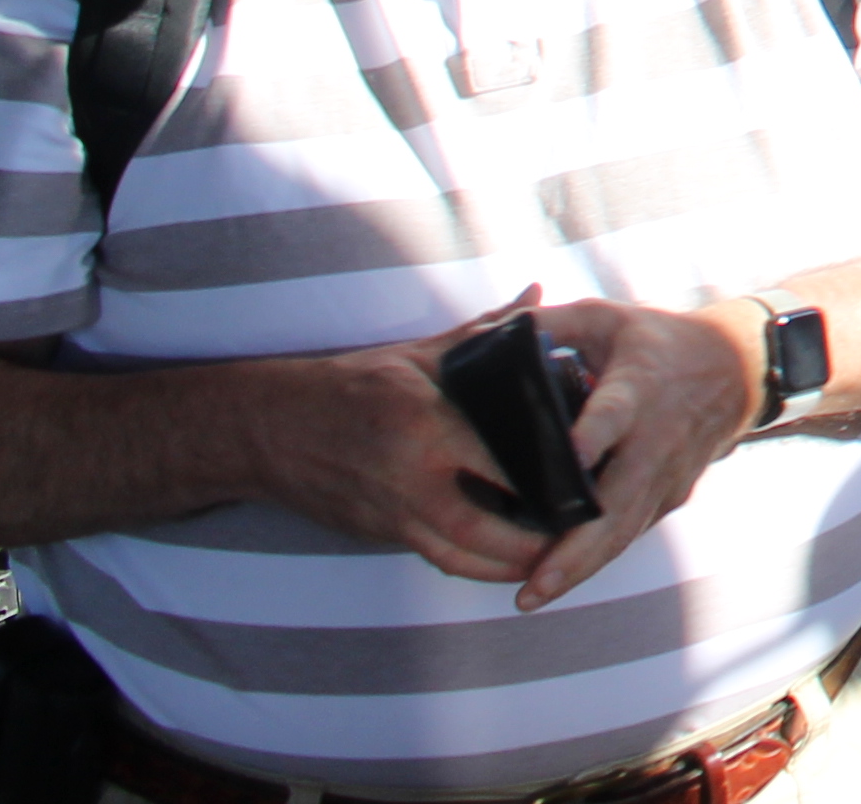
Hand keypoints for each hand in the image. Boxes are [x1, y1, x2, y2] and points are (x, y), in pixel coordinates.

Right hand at [242, 323, 569, 587]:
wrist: (269, 429)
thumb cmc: (352, 384)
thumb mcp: (418, 353)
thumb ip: (485, 331)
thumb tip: (538, 294)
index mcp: (426, 423)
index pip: (501, 458)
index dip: (549, 475)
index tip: (590, 477)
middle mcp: (410, 475)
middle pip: (487, 527)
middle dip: (537, 540)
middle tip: (583, 532)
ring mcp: (393, 512)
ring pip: (463, 557)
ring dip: (511, 566)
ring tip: (556, 558)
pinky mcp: (380, 534)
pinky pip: (437, 557)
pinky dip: (476, 565)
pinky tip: (510, 562)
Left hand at [525, 294, 757, 607]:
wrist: (738, 369)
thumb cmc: (659, 342)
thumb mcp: (606, 318)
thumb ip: (547, 324)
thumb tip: (482, 338)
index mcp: (638, 386)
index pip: (615, 412)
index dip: (594, 434)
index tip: (573, 457)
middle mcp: (656, 437)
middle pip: (618, 500)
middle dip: (578, 545)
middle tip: (535, 579)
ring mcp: (667, 474)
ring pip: (625, 529)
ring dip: (582, 565)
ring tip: (533, 596)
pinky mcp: (671, 496)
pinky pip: (631, 532)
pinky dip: (597, 558)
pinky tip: (558, 580)